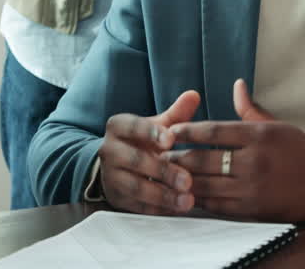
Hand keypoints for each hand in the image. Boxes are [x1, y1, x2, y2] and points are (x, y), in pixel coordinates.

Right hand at [98, 90, 200, 214]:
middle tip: (187, 180)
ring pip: (135, 187)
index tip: (171, 140)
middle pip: (136, 161)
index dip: (150, 133)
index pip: (132, 127)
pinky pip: (136, 206)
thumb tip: (194, 95)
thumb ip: (176, 114)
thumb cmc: (143, 141)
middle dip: (163, 171)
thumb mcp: (157, 125)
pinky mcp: (116, 198)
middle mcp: (110, 150)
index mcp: (119, 126)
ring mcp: (111, 176)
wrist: (117, 164)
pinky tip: (176, 209)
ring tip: (187, 201)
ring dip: (162, 196)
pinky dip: (157, 209)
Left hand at [166, 79, 304, 222]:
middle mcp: (254, 160)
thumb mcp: (278, 126)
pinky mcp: (253, 209)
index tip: (170, 131)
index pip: (213, 131)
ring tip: (168, 175)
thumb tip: (236, 85)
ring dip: (184, 180)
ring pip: (206, 183)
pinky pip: (217, 204)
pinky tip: (188, 194)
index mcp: (259, 135)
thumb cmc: (302, 151)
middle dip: (179, 157)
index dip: (187, 131)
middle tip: (161, 155)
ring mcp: (252, 187)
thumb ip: (251, 110)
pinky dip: (200, 199)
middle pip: (204, 158)